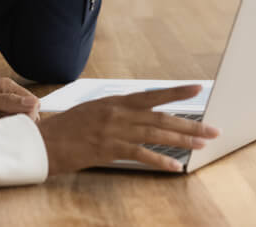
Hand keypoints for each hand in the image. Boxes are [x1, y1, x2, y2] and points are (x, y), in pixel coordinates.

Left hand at [0, 77, 39, 131]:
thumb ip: (8, 102)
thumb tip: (34, 103)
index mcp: (5, 87)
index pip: (32, 101)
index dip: (30, 114)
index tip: (22, 124)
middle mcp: (5, 100)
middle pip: (27, 116)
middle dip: (21, 125)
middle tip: (6, 130)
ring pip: (17, 127)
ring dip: (11, 133)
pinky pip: (6, 136)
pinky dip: (3, 139)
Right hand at [36, 85, 219, 173]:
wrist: (43, 140)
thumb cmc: (67, 127)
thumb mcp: (94, 110)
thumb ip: (117, 111)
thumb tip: (139, 115)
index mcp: (115, 101)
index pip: (152, 95)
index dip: (176, 92)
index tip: (198, 88)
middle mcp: (117, 113)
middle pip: (160, 117)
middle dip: (189, 124)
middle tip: (212, 129)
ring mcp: (113, 131)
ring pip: (155, 134)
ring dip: (181, 141)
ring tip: (201, 145)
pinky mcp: (108, 149)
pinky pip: (140, 155)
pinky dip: (159, 161)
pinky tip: (174, 167)